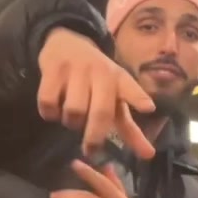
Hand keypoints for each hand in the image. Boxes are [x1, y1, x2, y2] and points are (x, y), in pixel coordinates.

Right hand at [37, 28, 155, 158]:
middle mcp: (101, 73)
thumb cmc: (97, 79)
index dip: (139, 98)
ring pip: (73, 110)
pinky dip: (50, 113)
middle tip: (90, 150)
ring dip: (71, 122)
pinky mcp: (53, 69)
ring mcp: (76, 69)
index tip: (149, 108)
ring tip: (71, 120)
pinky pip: (48, 101)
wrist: (68, 42)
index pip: (131, 89)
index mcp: (119, 80)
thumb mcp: (115, 97)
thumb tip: (149, 156)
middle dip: (95, 136)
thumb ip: (130, 128)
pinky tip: (53, 111)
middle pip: (100, 112)